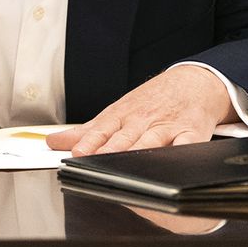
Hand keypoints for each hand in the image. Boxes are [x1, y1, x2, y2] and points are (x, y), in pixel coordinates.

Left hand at [46, 65, 233, 155]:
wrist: (193, 82)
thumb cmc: (151, 102)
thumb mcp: (117, 111)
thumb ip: (86, 130)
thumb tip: (54, 142)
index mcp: (122, 116)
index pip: (101, 131)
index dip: (88, 143)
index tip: (76, 153)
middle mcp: (143, 121)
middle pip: (124, 138)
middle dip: (109, 150)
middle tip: (95, 160)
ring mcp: (167, 127)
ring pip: (151, 142)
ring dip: (138, 151)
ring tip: (127, 164)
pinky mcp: (191, 133)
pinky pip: (187, 144)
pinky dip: (181, 152)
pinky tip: (174, 161)